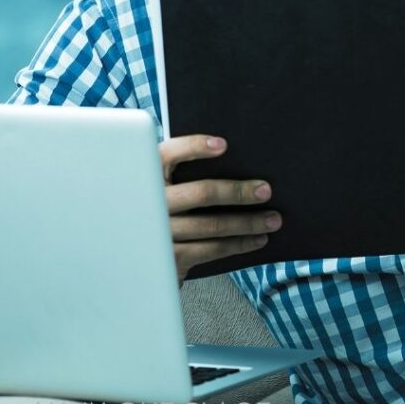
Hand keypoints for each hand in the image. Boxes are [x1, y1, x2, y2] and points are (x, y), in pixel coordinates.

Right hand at [160, 134, 281, 282]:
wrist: (132, 257)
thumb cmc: (159, 211)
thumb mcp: (161, 187)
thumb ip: (183, 174)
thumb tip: (235, 162)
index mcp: (147, 176)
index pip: (169, 154)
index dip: (194, 147)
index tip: (224, 146)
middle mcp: (150, 203)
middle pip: (201, 193)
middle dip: (238, 192)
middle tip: (266, 190)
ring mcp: (159, 232)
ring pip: (212, 225)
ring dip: (248, 222)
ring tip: (272, 219)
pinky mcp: (168, 258)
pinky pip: (210, 249)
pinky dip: (238, 244)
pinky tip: (257, 239)